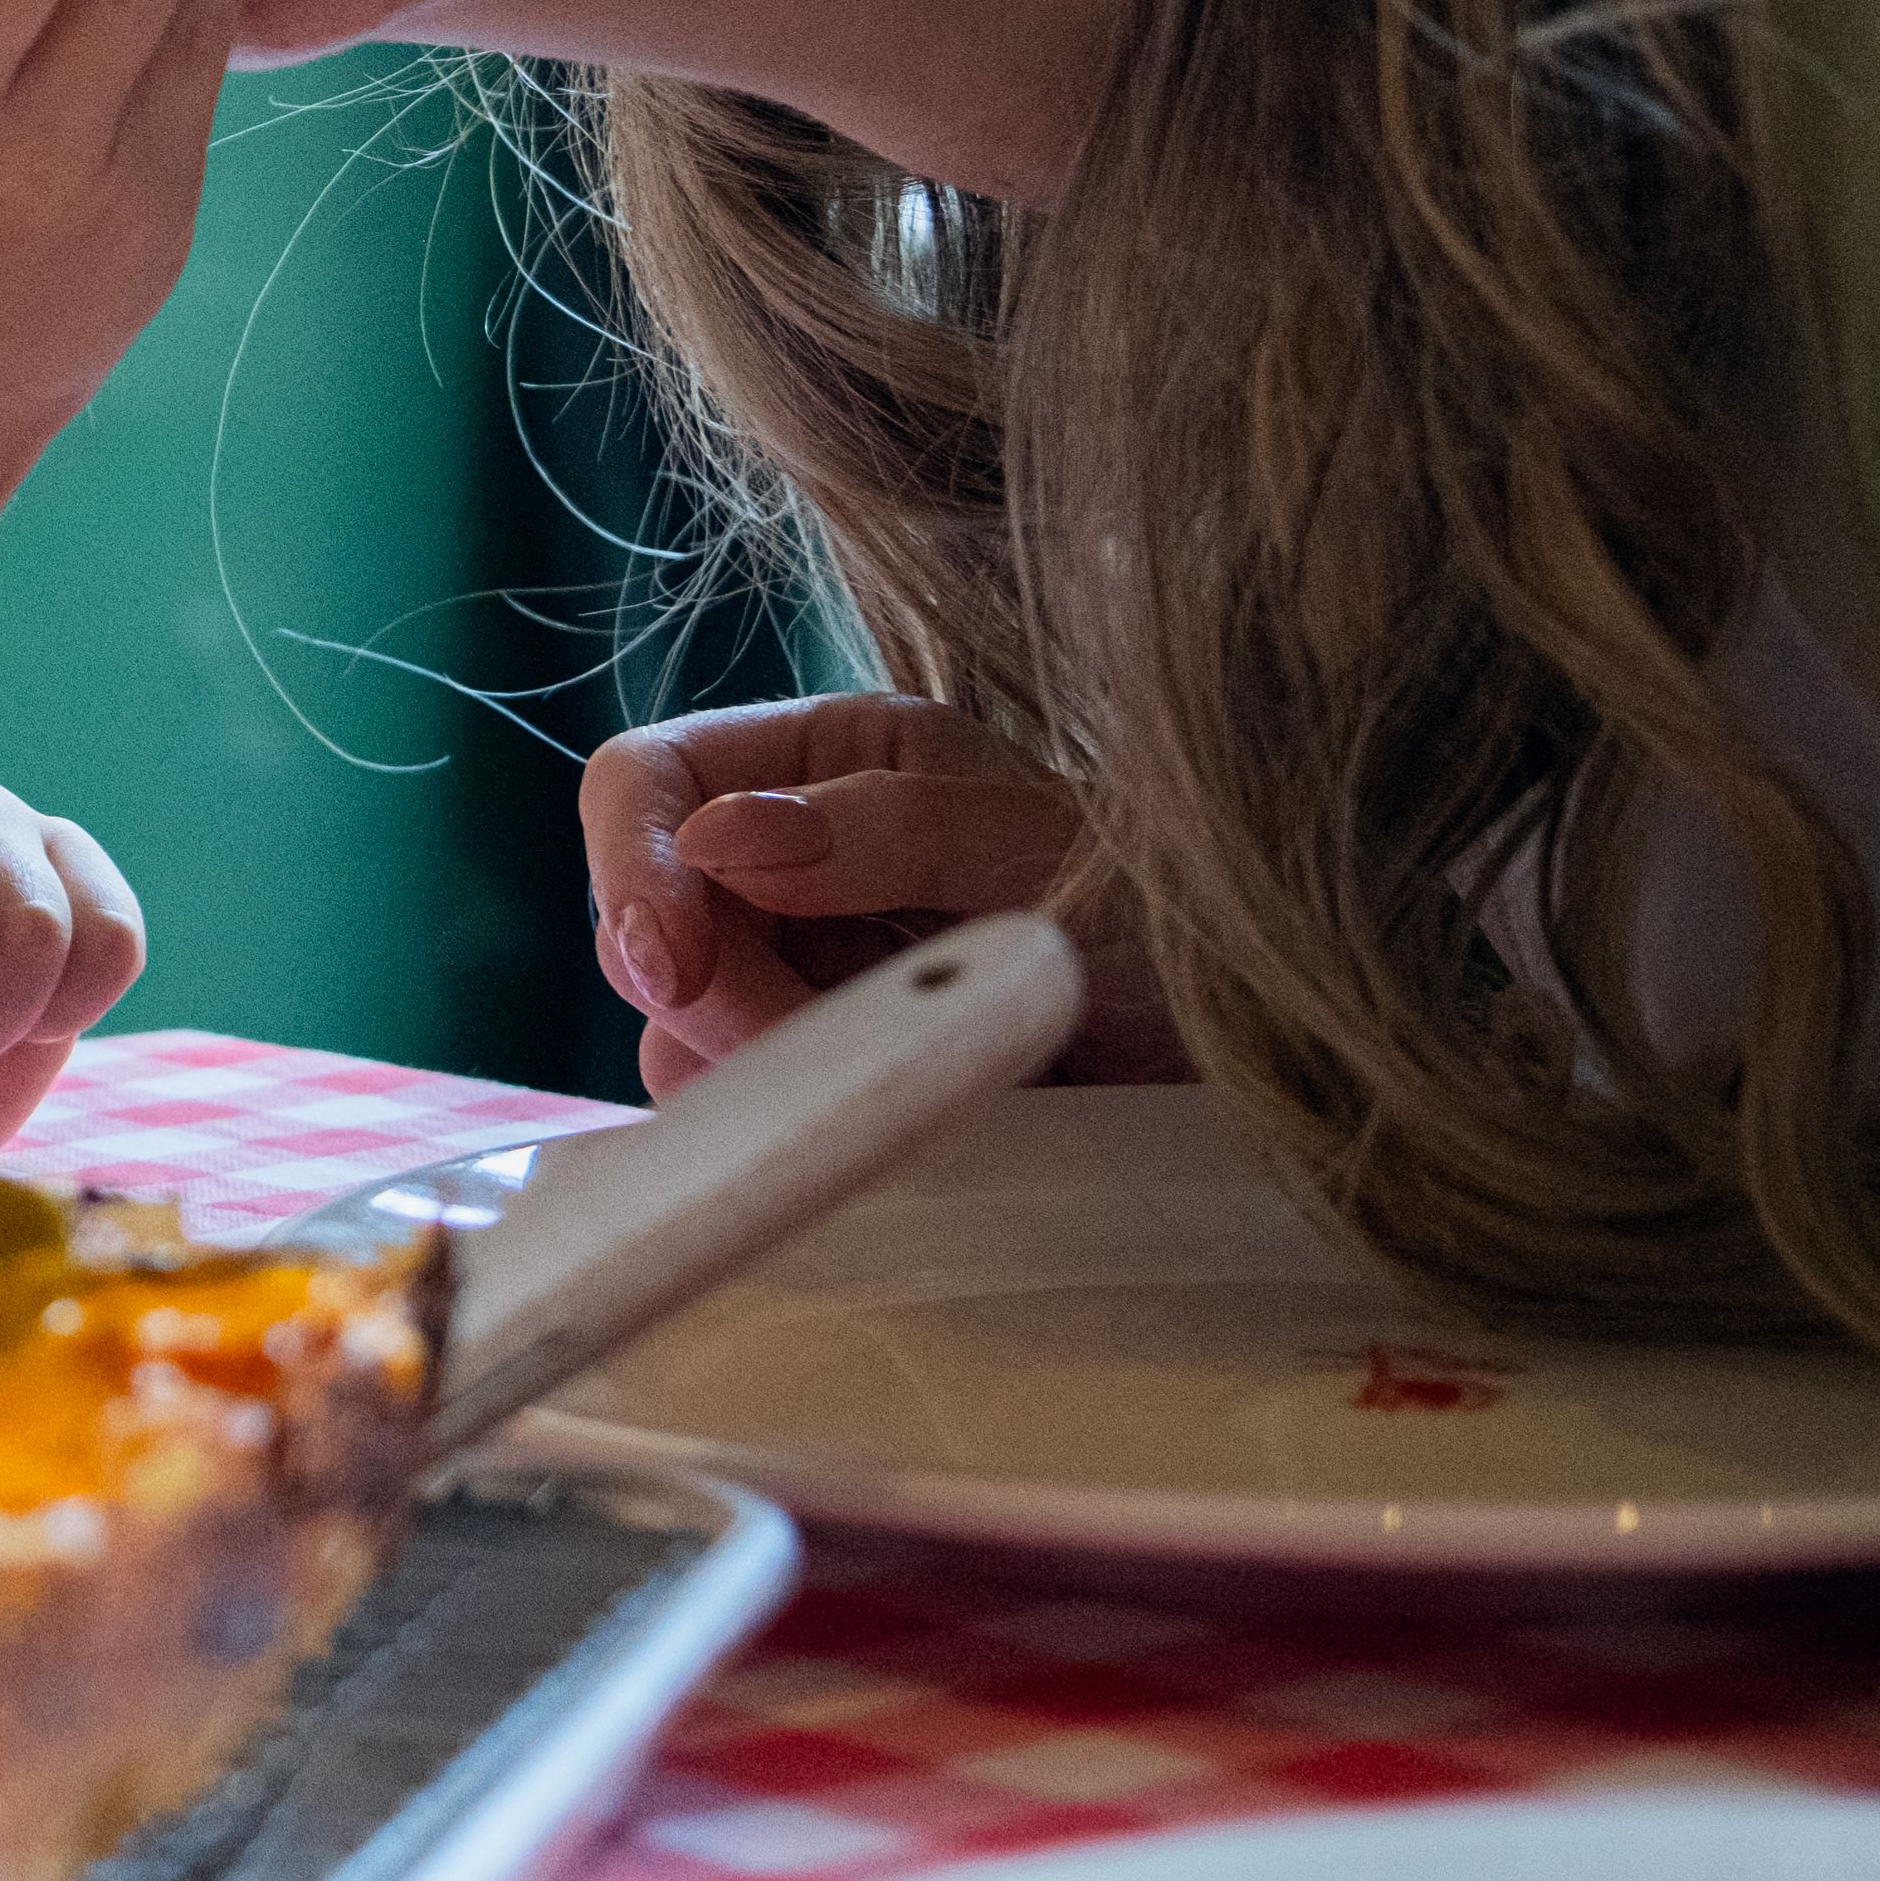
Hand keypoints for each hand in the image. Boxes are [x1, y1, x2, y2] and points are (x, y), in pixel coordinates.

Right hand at [577, 690, 1182, 1094]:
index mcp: (826, 760)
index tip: (669, 966)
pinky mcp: (812, 1071)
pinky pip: (728, 1103)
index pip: (646, 778)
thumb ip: (888, 829)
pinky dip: (779, 1120)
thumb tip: (724, 836)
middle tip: (815, 1041)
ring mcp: (795, 969)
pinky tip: (877, 1112)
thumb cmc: (1168, 929)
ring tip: (890, 1071)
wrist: (1248, 1059)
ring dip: (752, 1061)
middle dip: (705, 987)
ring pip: (672, 1022)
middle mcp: (790, 854)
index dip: (632, 864)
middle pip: (641, 912)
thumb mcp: (1042, 853)